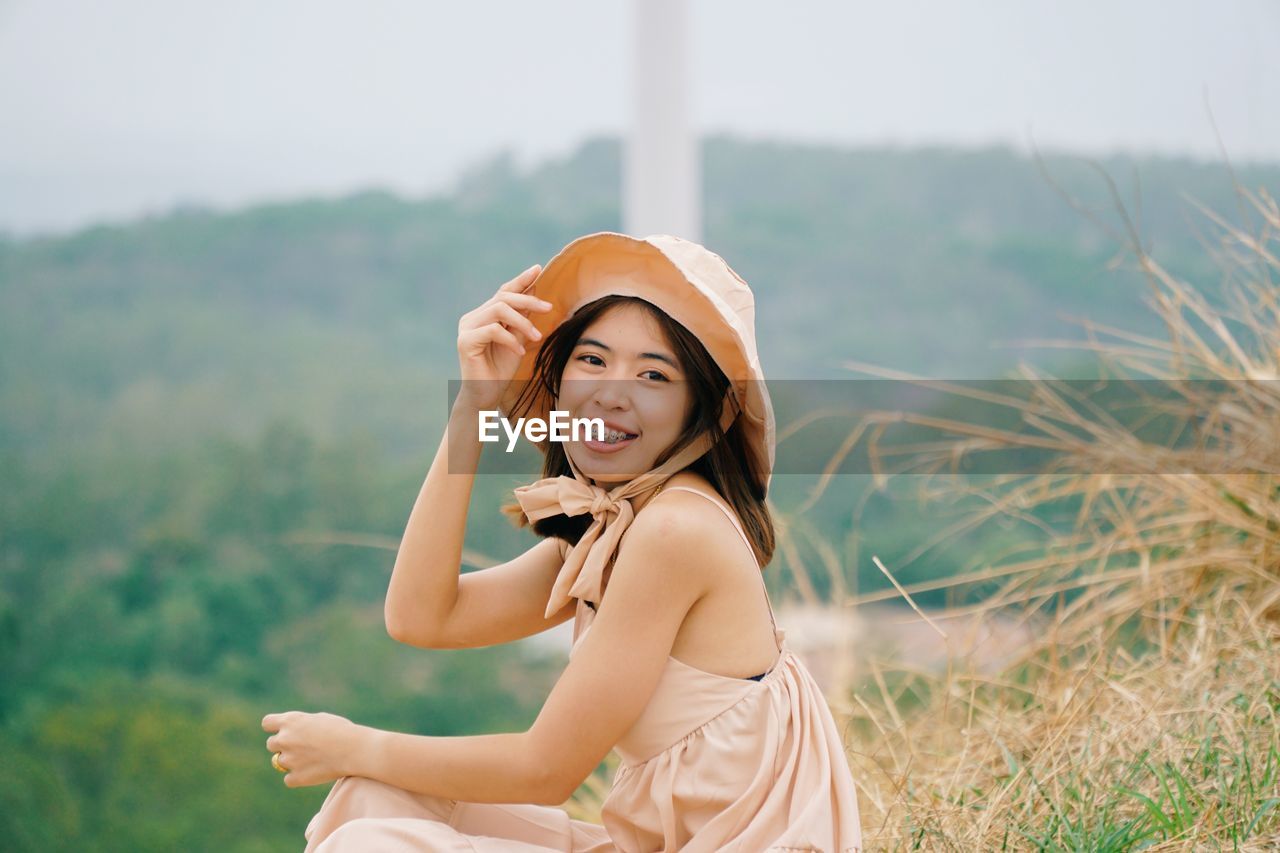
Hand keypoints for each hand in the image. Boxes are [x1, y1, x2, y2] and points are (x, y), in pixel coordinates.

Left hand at [262, 710, 363, 787]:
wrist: (354, 749)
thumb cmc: (341, 730)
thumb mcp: (319, 719)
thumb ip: (301, 725)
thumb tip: (292, 732)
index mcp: (290, 721)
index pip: (267, 723)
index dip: (275, 727)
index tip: (285, 730)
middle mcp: (285, 739)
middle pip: (271, 744)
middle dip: (284, 745)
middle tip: (302, 747)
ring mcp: (288, 759)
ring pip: (279, 762)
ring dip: (291, 760)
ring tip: (312, 758)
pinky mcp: (296, 777)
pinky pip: (288, 779)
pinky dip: (298, 776)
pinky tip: (313, 771)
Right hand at [457, 264, 551, 409]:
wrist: (486, 395)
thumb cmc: (501, 369)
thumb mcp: (518, 338)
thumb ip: (523, 317)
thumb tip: (534, 290)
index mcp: (484, 314)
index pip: (504, 292)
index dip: (521, 280)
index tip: (538, 269)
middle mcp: (473, 317)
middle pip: (503, 298)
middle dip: (529, 300)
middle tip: (549, 308)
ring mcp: (466, 328)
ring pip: (499, 310)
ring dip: (522, 322)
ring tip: (536, 337)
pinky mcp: (465, 341)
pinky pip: (493, 330)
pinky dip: (511, 339)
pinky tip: (520, 351)